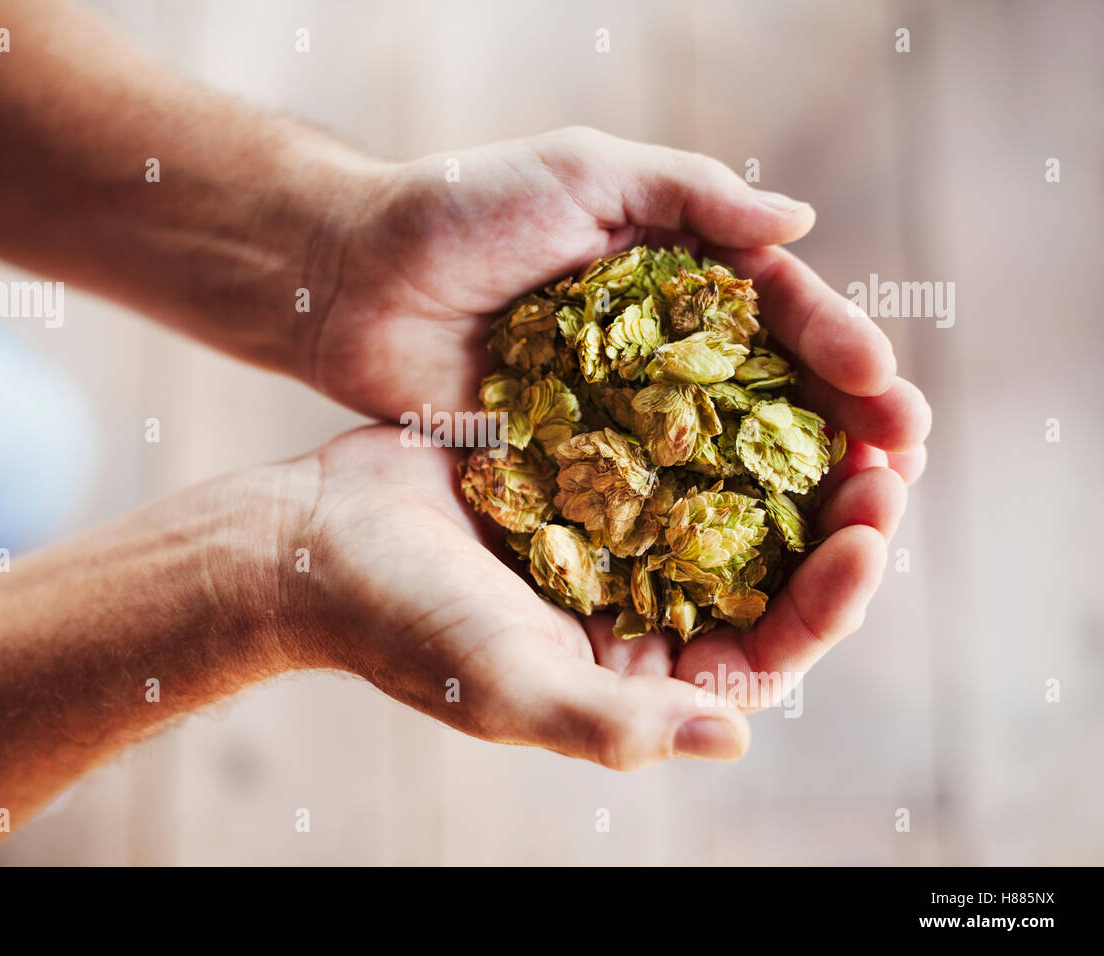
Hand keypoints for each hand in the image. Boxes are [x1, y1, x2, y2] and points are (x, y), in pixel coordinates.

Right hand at [274, 417, 915, 768]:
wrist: (312, 535)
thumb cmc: (401, 621)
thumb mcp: (506, 682)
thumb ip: (613, 723)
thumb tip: (732, 738)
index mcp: (633, 676)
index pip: (763, 652)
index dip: (831, 599)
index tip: (872, 531)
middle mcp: (636, 611)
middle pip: (765, 571)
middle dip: (834, 517)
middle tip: (889, 449)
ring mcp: (614, 537)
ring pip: (731, 499)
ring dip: (790, 454)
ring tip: (847, 397)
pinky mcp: (589, 473)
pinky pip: (674, 441)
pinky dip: (717, 407)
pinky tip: (756, 358)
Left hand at [312, 126, 927, 470]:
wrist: (353, 280)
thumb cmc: (462, 208)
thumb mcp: (582, 172)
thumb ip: (688, 195)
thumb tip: (800, 225)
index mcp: (675, 274)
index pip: (780, 314)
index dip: (837, 351)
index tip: (885, 390)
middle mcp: (659, 349)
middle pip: (770, 396)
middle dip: (840, 429)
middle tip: (900, 466)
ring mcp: (619, 412)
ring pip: (723, 457)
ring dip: (791, 490)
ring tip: (854, 520)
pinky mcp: (572, 464)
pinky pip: (647, 500)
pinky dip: (700, 527)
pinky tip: (752, 561)